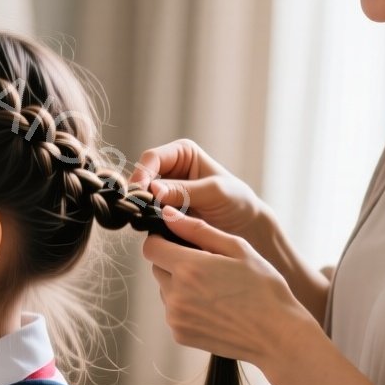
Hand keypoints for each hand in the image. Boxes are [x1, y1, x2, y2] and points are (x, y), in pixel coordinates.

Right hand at [129, 139, 268, 243]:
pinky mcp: (162, 213)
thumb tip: (153, 188)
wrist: (246, 228)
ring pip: (142, 198)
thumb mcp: (215, 192)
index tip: (140, 192)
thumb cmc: (236, 202)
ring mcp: (164, 193)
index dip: (143, 173)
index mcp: (182, 153)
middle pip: (142, 178)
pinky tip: (152, 231)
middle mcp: (169, 170)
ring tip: (145, 222)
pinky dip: (147, 222)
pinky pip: (147, 215)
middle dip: (140, 193)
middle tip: (138, 210)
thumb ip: (185, 190)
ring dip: (142, 209)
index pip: (152, 158)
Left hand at [140, 205, 318, 375]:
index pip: (151, 247)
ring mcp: (176, 318)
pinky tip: (214, 306)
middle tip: (206, 264)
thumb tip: (167, 213)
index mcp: (188, 268)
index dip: (162, 239)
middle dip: (174, 261)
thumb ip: (198, 229)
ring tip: (214, 288)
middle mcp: (176, 294)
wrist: (277, 335)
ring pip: (164, 290)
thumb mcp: (237, 249)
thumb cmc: (263, 288)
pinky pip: (173, 311)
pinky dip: (186, 306)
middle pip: (157, 267)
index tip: (180, 240)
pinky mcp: (180, 335)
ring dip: (179, 284)